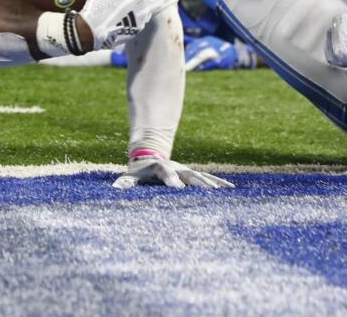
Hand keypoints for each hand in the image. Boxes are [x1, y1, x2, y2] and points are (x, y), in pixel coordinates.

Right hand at [75, 0, 176, 50]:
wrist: (92, 37)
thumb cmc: (96, 12)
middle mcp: (143, 9)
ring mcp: (140, 22)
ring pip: (151, 11)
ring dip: (149, 6)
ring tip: (142, 3)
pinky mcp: (134, 32)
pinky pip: (141, 23)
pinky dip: (139, 18)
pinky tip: (130, 17)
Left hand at [113, 155, 234, 188]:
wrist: (150, 155)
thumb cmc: (139, 172)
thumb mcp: (130, 177)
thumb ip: (124, 183)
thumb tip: (115, 190)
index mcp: (160, 168)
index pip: (165, 172)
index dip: (170, 179)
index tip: (176, 188)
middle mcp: (176, 168)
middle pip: (189, 174)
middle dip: (199, 183)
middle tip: (210, 192)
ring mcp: (186, 170)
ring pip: (201, 176)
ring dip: (212, 184)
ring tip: (225, 192)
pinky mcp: (193, 175)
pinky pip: (207, 179)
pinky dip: (219, 184)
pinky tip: (231, 190)